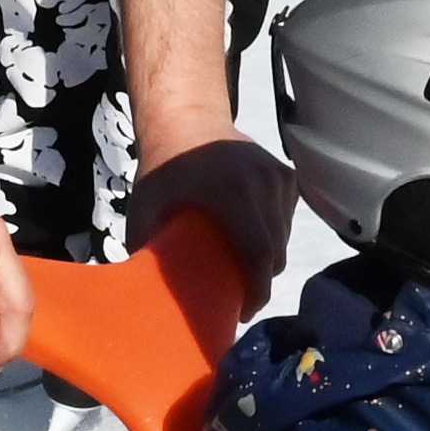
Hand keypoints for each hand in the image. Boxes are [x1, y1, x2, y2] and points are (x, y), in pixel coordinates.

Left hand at [128, 128, 300, 283]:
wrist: (187, 119)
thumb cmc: (163, 169)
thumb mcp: (146, 209)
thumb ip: (148, 249)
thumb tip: (142, 297)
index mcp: (232, 193)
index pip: (258, 252)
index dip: (256, 289)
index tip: (242, 311)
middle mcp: (264, 184)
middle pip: (275, 251)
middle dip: (261, 281)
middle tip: (238, 299)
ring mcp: (279, 178)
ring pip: (285, 237)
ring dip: (268, 260)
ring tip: (244, 272)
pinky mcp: (287, 176)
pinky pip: (287, 220)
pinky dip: (275, 236)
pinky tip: (252, 240)